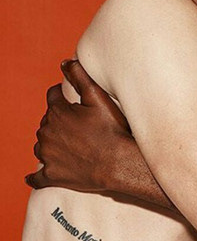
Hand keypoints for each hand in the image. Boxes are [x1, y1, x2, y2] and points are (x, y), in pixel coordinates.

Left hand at [25, 60, 131, 192]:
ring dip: (50, 145)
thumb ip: (80, 77)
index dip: (63, 97)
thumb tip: (65, 62)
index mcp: (57, 112)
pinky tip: (32, 178)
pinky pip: (36, 178)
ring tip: (69, 147)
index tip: (72, 103)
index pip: (53, 97)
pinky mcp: (52, 175)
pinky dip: (35, 177)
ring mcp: (48, 155)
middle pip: (47, 122)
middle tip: (80, 128)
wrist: (119, 163)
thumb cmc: (112, 130)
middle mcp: (46, 132)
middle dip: (59, 122)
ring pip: (41, 146)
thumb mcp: (98, 98)